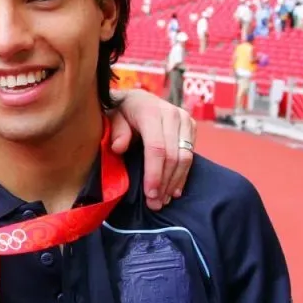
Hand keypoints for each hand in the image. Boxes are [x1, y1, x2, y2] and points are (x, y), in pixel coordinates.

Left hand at [109, 89, 195, 210]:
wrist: (136, 98)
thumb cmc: (120, 111)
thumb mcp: (111, 117)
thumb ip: (116, 131)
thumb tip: (118, 147)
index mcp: (150, 112)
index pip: (156, 148)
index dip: (154, 173)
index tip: (150, 194)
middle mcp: (171, 114)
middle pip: (173, 155)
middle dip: (165, 182)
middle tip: (155, 204)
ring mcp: (184, 119)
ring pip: (185, 157)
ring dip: (175, 182)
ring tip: (164, 200)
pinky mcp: (191, 126)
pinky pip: (191, 154)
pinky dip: (182, 174)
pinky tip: (174, 189)